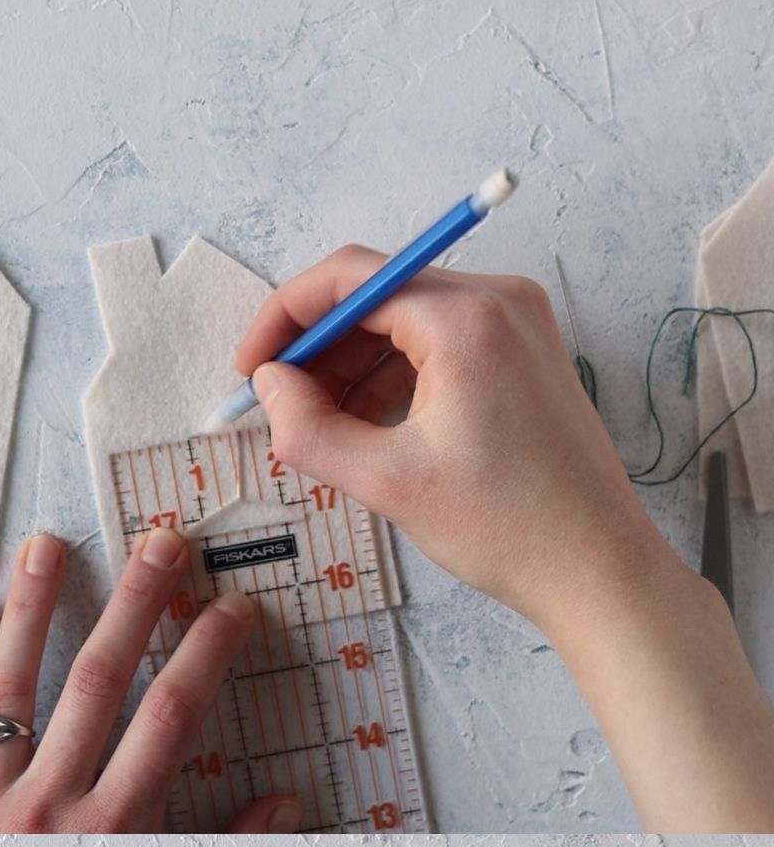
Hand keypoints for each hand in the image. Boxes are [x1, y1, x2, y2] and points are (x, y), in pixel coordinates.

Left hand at [0, 530, 300, 833]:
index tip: (233, 608)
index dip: (207, 653)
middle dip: (137, 605)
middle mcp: (51, 808)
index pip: (173, 716)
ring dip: (36, 608)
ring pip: (11, 686)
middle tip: (163, 541)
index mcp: (119, 831)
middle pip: (98, 682)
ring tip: (49, 544)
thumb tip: (288, 803)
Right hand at [236, 248, 773, 831]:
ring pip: (405, 319)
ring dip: (352, 365)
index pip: (349, 279)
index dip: (284, 318)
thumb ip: (309, 428)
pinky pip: (438, 343)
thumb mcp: (387, 482)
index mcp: (465, 320)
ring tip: (317, 427)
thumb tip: (268, 386)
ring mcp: (517, 324)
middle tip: (276, 405)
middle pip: (376, 293)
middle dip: (317, 347)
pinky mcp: (524, 354)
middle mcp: (497, 301)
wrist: (595, 568)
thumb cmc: (507, 528)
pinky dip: (393, 376)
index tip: (250, 368)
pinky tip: (365, 426)